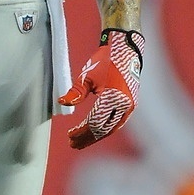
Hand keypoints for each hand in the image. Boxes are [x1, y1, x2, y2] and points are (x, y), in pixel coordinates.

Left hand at [61, 29, 143, 149]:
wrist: (125, 50)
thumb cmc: (105, 61)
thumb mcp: (87, 76)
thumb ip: (76, 92)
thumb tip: (62, 103)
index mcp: (113, 97)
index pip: (95, 122)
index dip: (82, 132)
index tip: (69, 136)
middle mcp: (125, 104)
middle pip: (104, 129)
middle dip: (88, 138)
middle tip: (73, 143)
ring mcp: (130, 106)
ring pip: (112, 128)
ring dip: (96, 136)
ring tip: (81, 141)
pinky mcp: (131, 105)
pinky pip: (117, 122)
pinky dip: (105, 129)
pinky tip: (94, 132)